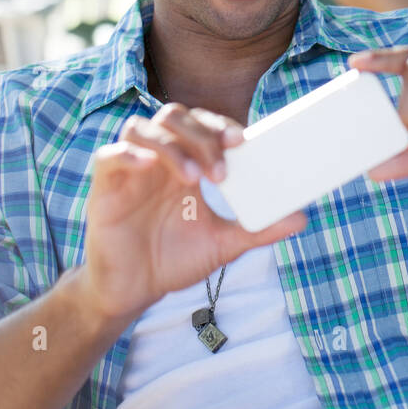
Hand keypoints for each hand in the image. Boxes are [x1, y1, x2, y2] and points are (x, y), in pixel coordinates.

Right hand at [82, 104, 307, 323]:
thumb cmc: (173, 260)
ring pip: (142, 127)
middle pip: (174, 116)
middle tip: (221, 170)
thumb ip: (258, 229)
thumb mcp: (221, 244)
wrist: (132, 292)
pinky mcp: (105, 188)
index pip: (202, 124)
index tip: (242, 141)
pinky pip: (109, 155)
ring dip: (171, 145)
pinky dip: (129, 154)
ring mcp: (130, 169)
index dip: (219, 125)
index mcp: (185, 162)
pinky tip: (149, 167)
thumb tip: (302, 217)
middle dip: (201, 135)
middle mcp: (158, 158)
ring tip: (193, 179)